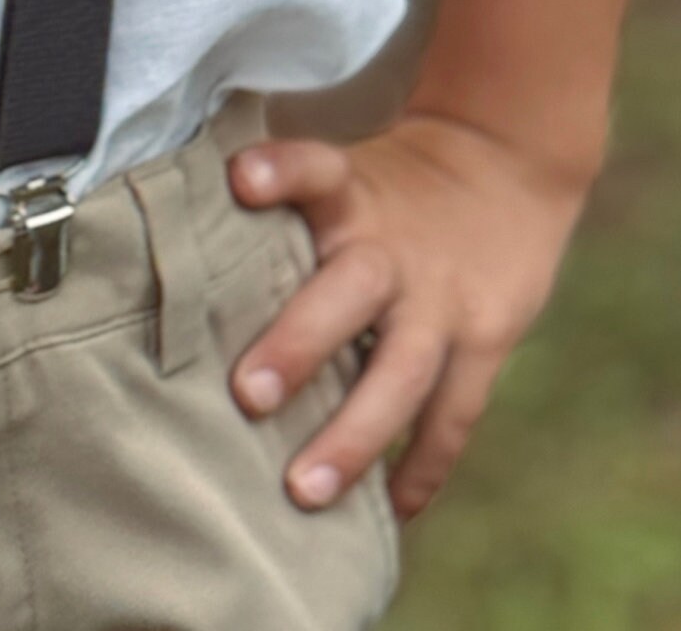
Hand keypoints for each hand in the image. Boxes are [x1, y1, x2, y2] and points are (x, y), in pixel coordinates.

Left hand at [225, 113, 587, 521]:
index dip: (281, 171)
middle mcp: (394, 249)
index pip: (316, 168)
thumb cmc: (386, 191)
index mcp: (352, 195)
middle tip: (247, 396)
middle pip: (351, 291)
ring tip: (304, 491)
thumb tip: (180, 274)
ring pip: (402, 373)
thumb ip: (282, 218)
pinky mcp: (486, 340)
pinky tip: (391, 511)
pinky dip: (423, 466)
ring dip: (354, 436)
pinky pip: (453, 415)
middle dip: (300, 345)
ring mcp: (443, 300)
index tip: (241, 180)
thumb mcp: (343, 177)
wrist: (501, 168)